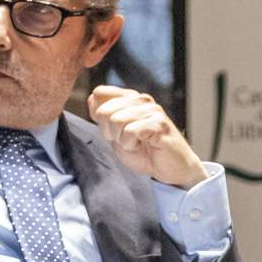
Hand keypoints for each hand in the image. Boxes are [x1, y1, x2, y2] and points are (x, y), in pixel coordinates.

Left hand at [88, 84, 203, 187]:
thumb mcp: (116, 134)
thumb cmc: (144, 151)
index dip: (99, 118)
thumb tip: (92, 97)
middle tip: (127, 140)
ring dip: (122, 140)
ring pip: (117, 121)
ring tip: (138, 143)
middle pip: (104, 110)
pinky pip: (131, 131)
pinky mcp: (160, 124)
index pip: (99, 94)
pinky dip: (131, 144)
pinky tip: (144, 146)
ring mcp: (153, 110)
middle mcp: (142, 100)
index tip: (114, 130)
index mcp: (130, 98)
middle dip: (109, 132)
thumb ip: (103, 117)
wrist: (169, 168)